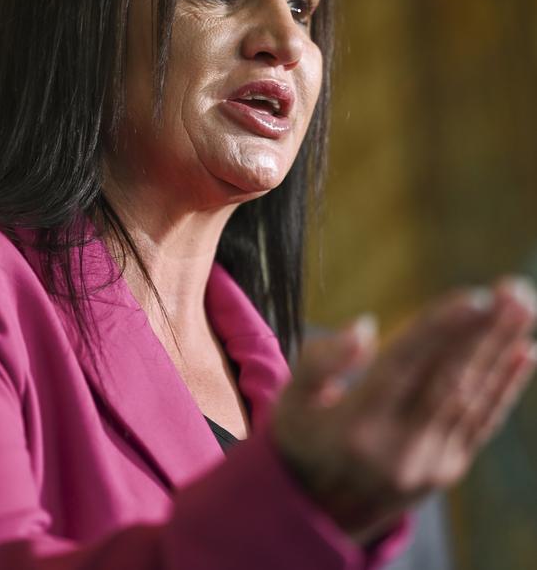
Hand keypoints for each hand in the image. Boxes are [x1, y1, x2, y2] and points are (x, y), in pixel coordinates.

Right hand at [270, 277, 536, 544]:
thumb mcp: (291, 399)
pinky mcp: (446, 470)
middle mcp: (397, 446)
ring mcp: (427, 462)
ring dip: (501, 349)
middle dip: (485, 332)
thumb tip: (364, 326)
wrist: (319, 514)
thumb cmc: (303, 437)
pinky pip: (481, 423)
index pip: (403, 365)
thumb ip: (320, 361)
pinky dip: (505, 387)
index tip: (476, 296)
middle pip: (448, 379)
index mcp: (354, 423)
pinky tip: (525, 353)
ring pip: (471, 397)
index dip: (440, 329)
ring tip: (523, 306)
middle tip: (515, 289)